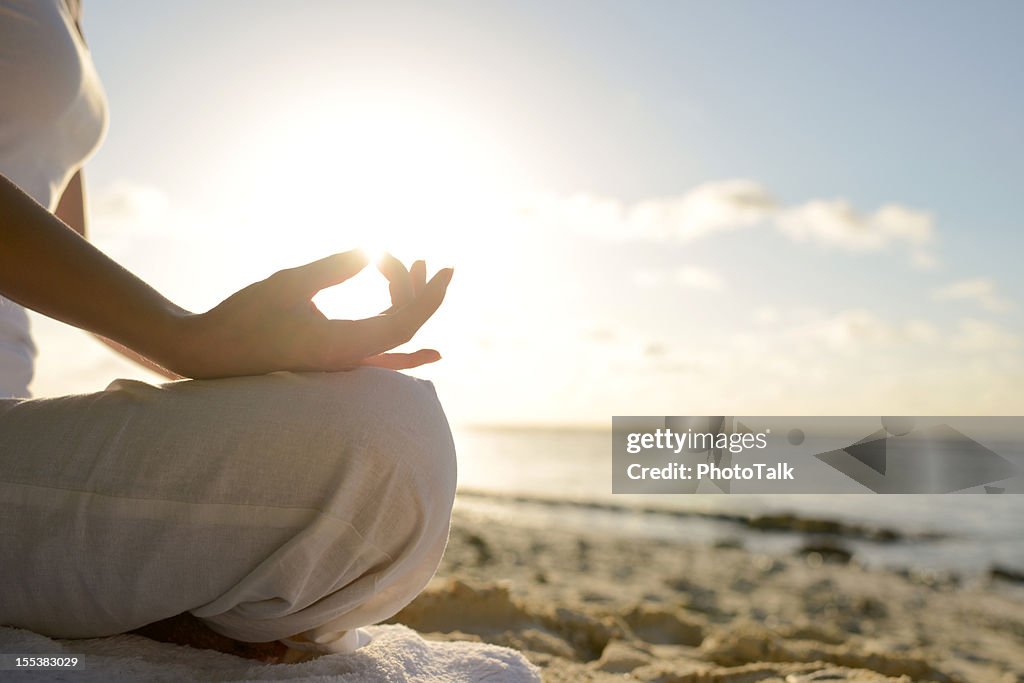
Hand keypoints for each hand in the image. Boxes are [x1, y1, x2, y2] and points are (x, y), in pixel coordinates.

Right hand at [164, 250, 452, 378]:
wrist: (208, 352)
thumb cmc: (243, 317)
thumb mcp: (289, 284)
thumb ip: (333, 269)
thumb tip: (374, 252)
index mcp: (343, 345)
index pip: (405, 322)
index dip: (429, 296)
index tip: (444, 268)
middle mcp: (349, 361)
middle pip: (402, 325)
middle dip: (413, 289)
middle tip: (411, 256)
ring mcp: (343, 364)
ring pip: (392, 339)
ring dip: (407, 304)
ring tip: (416, 267)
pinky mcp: (333, 362)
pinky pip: (381, 361)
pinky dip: (406, 352)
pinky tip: (432, 353)